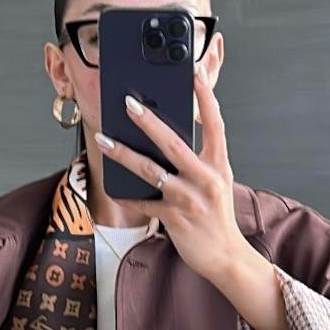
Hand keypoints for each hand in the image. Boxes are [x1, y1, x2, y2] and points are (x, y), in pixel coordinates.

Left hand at [95, 63, 250, 288]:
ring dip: (124, 154)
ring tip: (103, 139)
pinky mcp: (175, 219)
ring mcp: (189, 200)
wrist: (226, 256)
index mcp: (218, 165)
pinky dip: (127, 195)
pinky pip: (145, 203)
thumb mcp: (217, 181)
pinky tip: (112, 185)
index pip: (215, 124)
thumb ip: (200, 159)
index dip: (205, 97)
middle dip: (149, 122)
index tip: (194, 73)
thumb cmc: (217, 216)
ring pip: (151, 171)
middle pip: (174, 144)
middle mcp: (206, 179)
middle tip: (128, 103)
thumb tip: (169, 137)